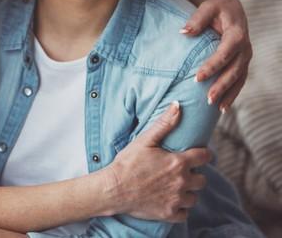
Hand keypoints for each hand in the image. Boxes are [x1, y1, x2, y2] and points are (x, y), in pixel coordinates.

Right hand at [105, 102, 211, 222]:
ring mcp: (177, 200)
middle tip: (180, 172)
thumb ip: (164, 124)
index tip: (198, 155)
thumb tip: (178, 106)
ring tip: (174, 187)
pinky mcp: (170, 214)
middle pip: (202, 179)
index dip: (203, 155)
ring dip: (187, 192)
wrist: (113, 189)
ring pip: (194, 197)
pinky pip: (185, 213)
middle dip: (194, 175)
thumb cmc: (127, 163)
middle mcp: (182, 182)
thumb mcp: (145, 140)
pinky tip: (169, 201)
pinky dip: (180, 208)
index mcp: (179, 163)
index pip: (205, 157)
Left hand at [181, 0, 251, 110]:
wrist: (230, 8)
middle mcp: (245, 47)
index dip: (213, 66)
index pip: (225, 53)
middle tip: (207, 99)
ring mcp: (245, 56)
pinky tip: (223, 107)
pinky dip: (233, 94)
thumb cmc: (214, 7)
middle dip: (222, 85)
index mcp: (236, 33)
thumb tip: (183, 32)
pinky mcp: (242, 63)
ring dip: (229, 93)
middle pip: (234, 69)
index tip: (197, 78)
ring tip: (216, 108)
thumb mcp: (206, 8)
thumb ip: (196, 20)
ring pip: (239, 78)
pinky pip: (240, 81)